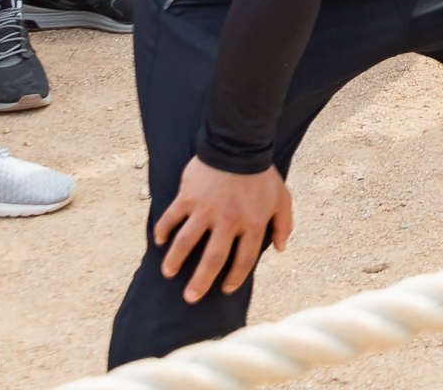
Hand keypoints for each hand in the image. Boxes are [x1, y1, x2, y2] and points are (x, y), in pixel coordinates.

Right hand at [153, 158, 292, 303]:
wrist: (240, 145)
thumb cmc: (262, 175)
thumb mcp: (282, 198)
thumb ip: (284, 224)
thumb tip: (281, 248)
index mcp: (253, 223)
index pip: (244, 259)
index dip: (235, 277)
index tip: (226, 289)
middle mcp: (229, 220)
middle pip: (213, 259)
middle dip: (200, 281)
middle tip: (190, 297)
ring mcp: (206, 209)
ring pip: (186, 242)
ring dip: (175, 260)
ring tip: (168, 273)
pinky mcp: (189, 196)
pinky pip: (171, 217)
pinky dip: (163, 230)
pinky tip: (159, 241)